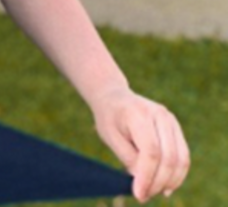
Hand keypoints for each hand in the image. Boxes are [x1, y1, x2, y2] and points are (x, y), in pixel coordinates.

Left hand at [91, 87, 189, 202]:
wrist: (114, 96)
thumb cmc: (109, 118)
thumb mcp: (109, 136)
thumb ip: (127, 157)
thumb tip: (145, 180)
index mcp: (138, 113)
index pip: (150, 151)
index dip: (147, 176)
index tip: (139, 195)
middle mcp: (159, 114)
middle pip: (168, 156)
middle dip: (158, 182)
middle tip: (145, 196)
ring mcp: (170, 120)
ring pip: (180, 158)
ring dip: (171, 181)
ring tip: (155, 192)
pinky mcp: (175, 128)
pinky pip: (183, 155)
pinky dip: (177, 174)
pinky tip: (166, 186)